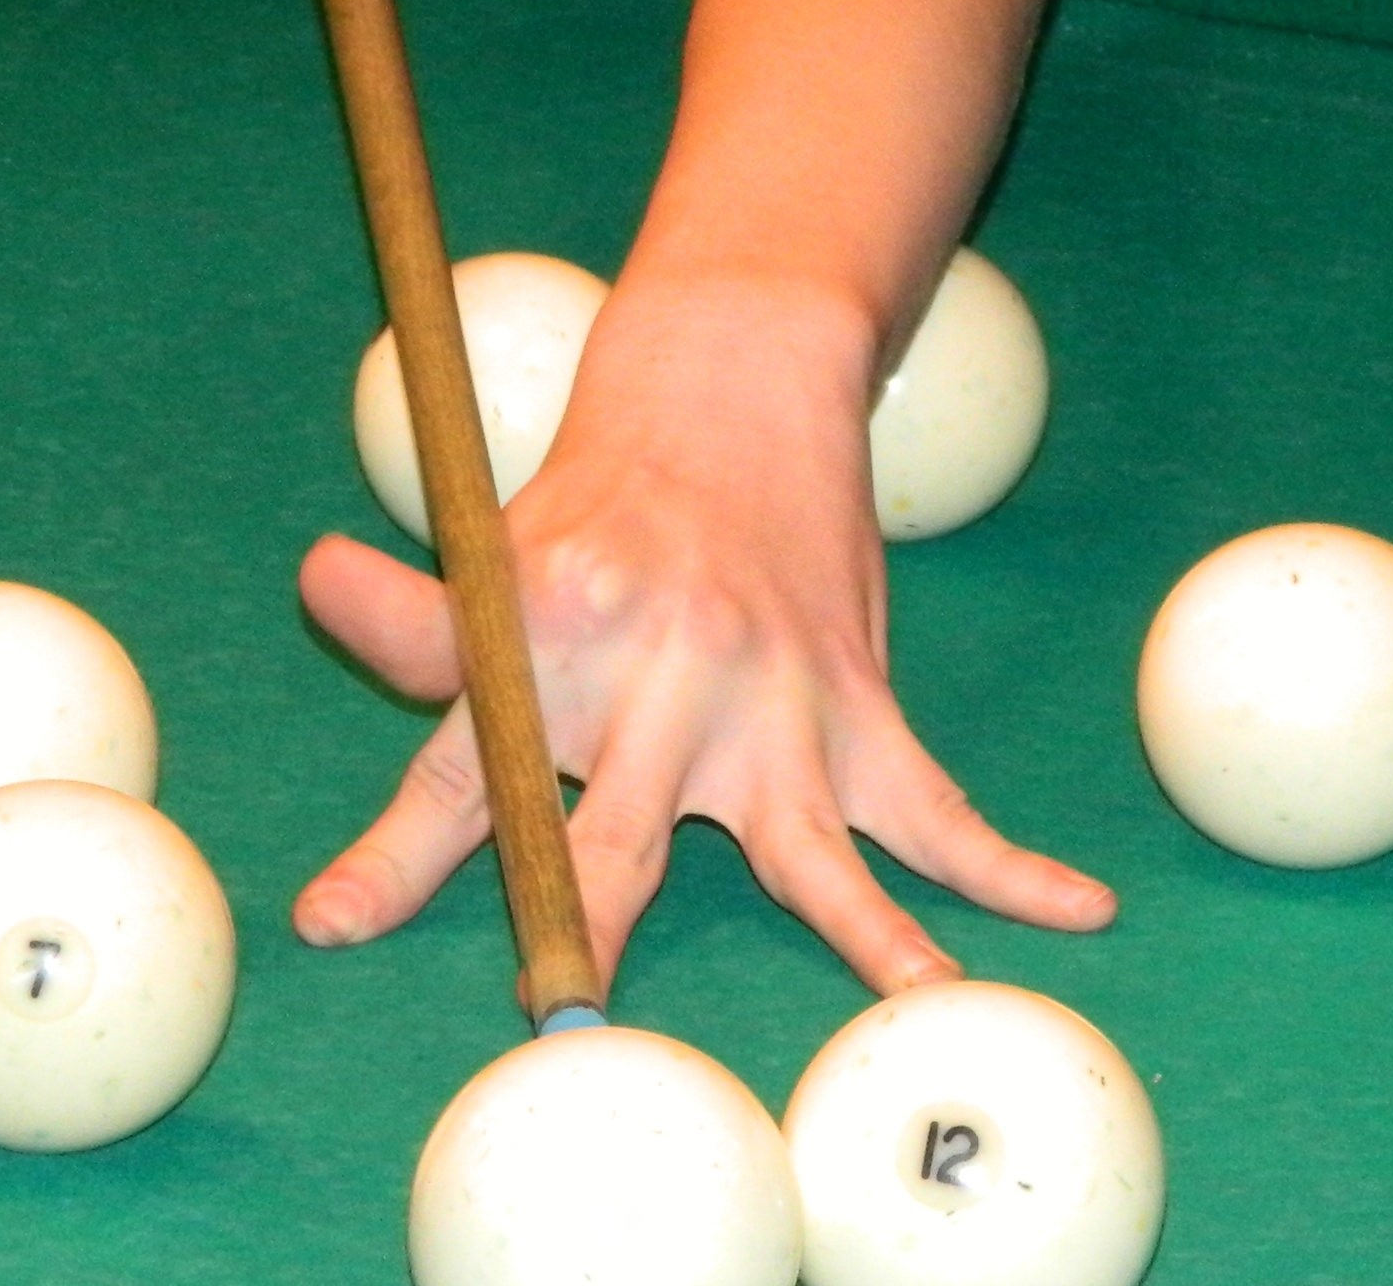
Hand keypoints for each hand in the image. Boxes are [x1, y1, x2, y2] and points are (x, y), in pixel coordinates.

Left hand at [289, 271, 1114, 995]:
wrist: (734, 381)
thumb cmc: (600, 491)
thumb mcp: (496, 550)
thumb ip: (417, 616)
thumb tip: (313, 582)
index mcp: (551, 638)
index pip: (459, 771)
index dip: (390, 858)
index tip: (333, 923)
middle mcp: (660, 675)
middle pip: (618, 834)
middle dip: (589, 922)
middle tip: (562, 1007)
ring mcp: (771, 700)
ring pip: (810, 848)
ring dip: (864, 939)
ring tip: (916, 1011)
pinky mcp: (855, 702)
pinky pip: (937, 804)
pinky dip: (1010, 865)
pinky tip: (1079, 906)